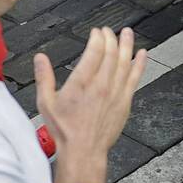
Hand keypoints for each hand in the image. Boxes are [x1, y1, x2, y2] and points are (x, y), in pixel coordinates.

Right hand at [35, 27, 145, 182]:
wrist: (83, 151)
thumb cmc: (65, 130)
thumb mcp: (46, 103)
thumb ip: (43, 77)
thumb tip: (40, 59)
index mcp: (81, 83)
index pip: (94, 51)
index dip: (97, 37)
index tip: (96, 32)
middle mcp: (101, 85)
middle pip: (111, 53)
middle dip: (111, 38)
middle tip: (109, 30)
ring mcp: (115, 93)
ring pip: (124, 62)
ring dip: (127, 45)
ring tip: (128, 33)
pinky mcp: (124, 102)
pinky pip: (134, 78)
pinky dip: (139, 64)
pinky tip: (142, 55)